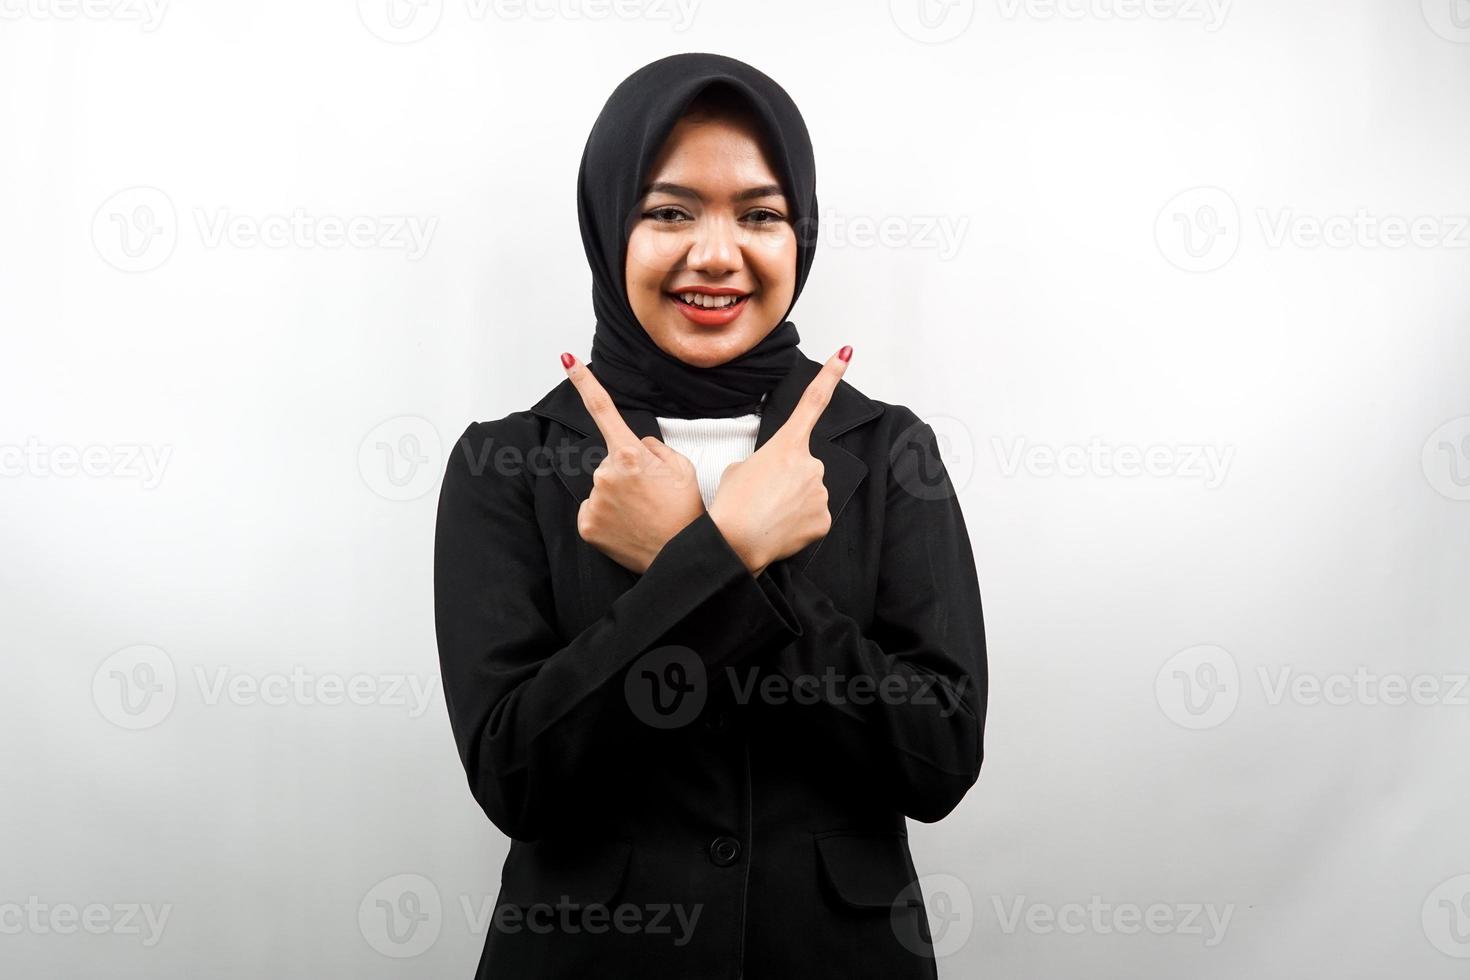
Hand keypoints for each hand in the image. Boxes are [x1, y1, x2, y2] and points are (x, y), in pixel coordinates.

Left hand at [563, 353, 703, 573]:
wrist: (680, 555)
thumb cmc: (685, 511)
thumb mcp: (682, 467)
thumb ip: (654, 448)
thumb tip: (637, 445)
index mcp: (630, 454)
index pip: (602, 410)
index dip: (584, 382)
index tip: (568, 361)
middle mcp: (606, 474)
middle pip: (609, 461)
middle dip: (625, 472)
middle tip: (649, 495)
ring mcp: (593, 500)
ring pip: (601, 487)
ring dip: (617, 496)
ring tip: (641, 513)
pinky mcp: (586, 524)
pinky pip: (592, 509)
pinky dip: (607, 516)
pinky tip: (626, 526)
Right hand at [708, 347, 851, 576]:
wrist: (734, 542)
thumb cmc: (731, 505)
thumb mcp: (740, 470)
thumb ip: (766, 464)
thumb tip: (778, 479)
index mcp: (787, 445)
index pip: (813, 402)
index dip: (832, 375)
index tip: (847, 354)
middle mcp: (811, 464)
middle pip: (805, 467)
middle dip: (788, 481)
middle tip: (763, 498)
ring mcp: (820, 492)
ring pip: (809, 494)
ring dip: (792, 503)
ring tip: (768, 515)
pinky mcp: (825, 520)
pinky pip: (814, 517)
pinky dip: (799, 524)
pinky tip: (782, 529)